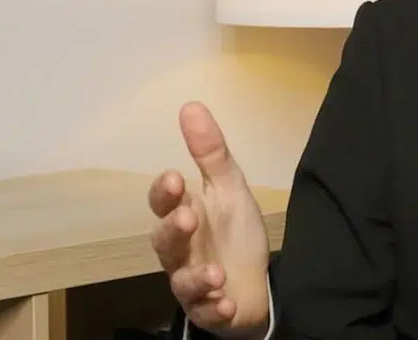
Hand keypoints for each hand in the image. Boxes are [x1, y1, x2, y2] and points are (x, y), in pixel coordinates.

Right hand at [149, 102, 270, 336]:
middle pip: (164, 242)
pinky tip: (226, 302)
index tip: (175, 177)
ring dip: (195, 277)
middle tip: (187, 218)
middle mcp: (180, 250)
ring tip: (215, 274)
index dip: (164, 192)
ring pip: (181, 281)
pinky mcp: (207, 310)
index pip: (163, 202)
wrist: (255, 282)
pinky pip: (205, 312)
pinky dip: (214, 308)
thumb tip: (190, 105)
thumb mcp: (229, 188)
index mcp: (184, 215)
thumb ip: (210, 153)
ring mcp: (191, 282)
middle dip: (173, 230)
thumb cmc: (234, 233)